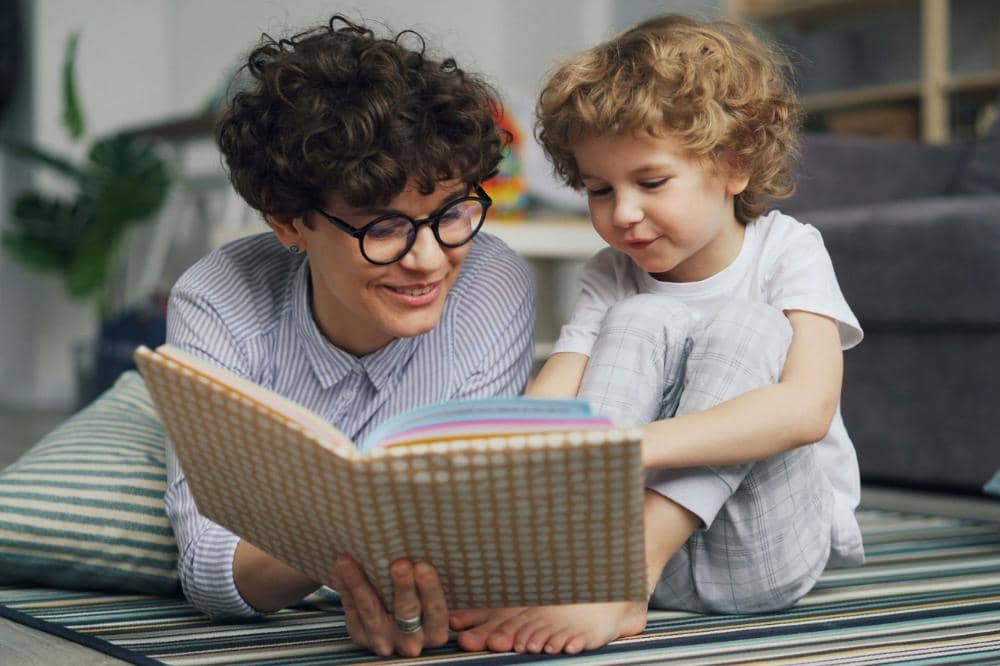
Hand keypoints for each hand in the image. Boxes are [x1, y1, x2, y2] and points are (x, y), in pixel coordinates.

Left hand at [333, 555, 449, 656]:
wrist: (399, 628)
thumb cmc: (424, 605)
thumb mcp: (436, 602)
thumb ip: (436, 587)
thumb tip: (434, 550)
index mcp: (434, 631)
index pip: (435, 612)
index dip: (430, 590)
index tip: (424, 566)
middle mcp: (409, 640)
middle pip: (406, 612)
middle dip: (403, 586)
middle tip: (400, 563)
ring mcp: (383, 639)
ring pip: (371, 610)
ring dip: (360, 583)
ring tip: (351, 561)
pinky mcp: (361, 635)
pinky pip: (351, 610)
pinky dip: (346, 586)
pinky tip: (342, 566)